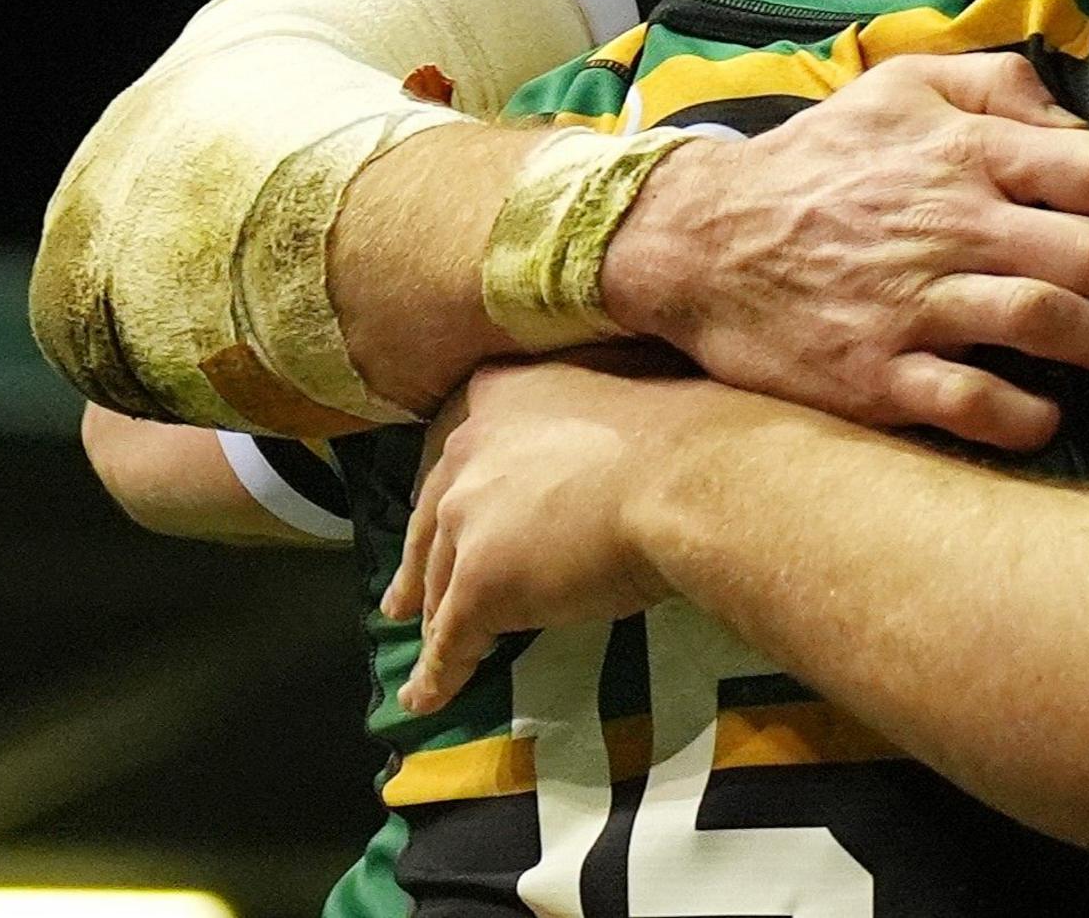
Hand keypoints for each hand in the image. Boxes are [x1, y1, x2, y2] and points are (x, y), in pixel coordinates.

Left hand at [385, 353, 748, 711]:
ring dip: (434, 617)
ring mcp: (468, 523)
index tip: (439, 507)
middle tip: (402, 599)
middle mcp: (467, 455)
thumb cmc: (681, 429)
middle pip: (435, 521)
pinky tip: (426, 696)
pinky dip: (437, 673)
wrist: (686, 478)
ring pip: (441, 582)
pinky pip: (452, 640)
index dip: (447, 487)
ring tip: (430, 643)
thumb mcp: (622, 392)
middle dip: (418, 564)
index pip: (456, 449)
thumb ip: (586, 416)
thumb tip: (608, 436)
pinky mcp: (481, 586)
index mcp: (501, 396)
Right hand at [599, 53, 1088, 448]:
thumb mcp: (901, 87)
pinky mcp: (876, 378)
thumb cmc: (819, 161)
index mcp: (961, 152)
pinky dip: (1029, 418)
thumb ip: (999, 84)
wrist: (698, 241)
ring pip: (1050, 326)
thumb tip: (1078, 123)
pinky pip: (979, 407)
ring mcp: (911, 306)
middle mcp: (946, 227)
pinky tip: (1038, 410)